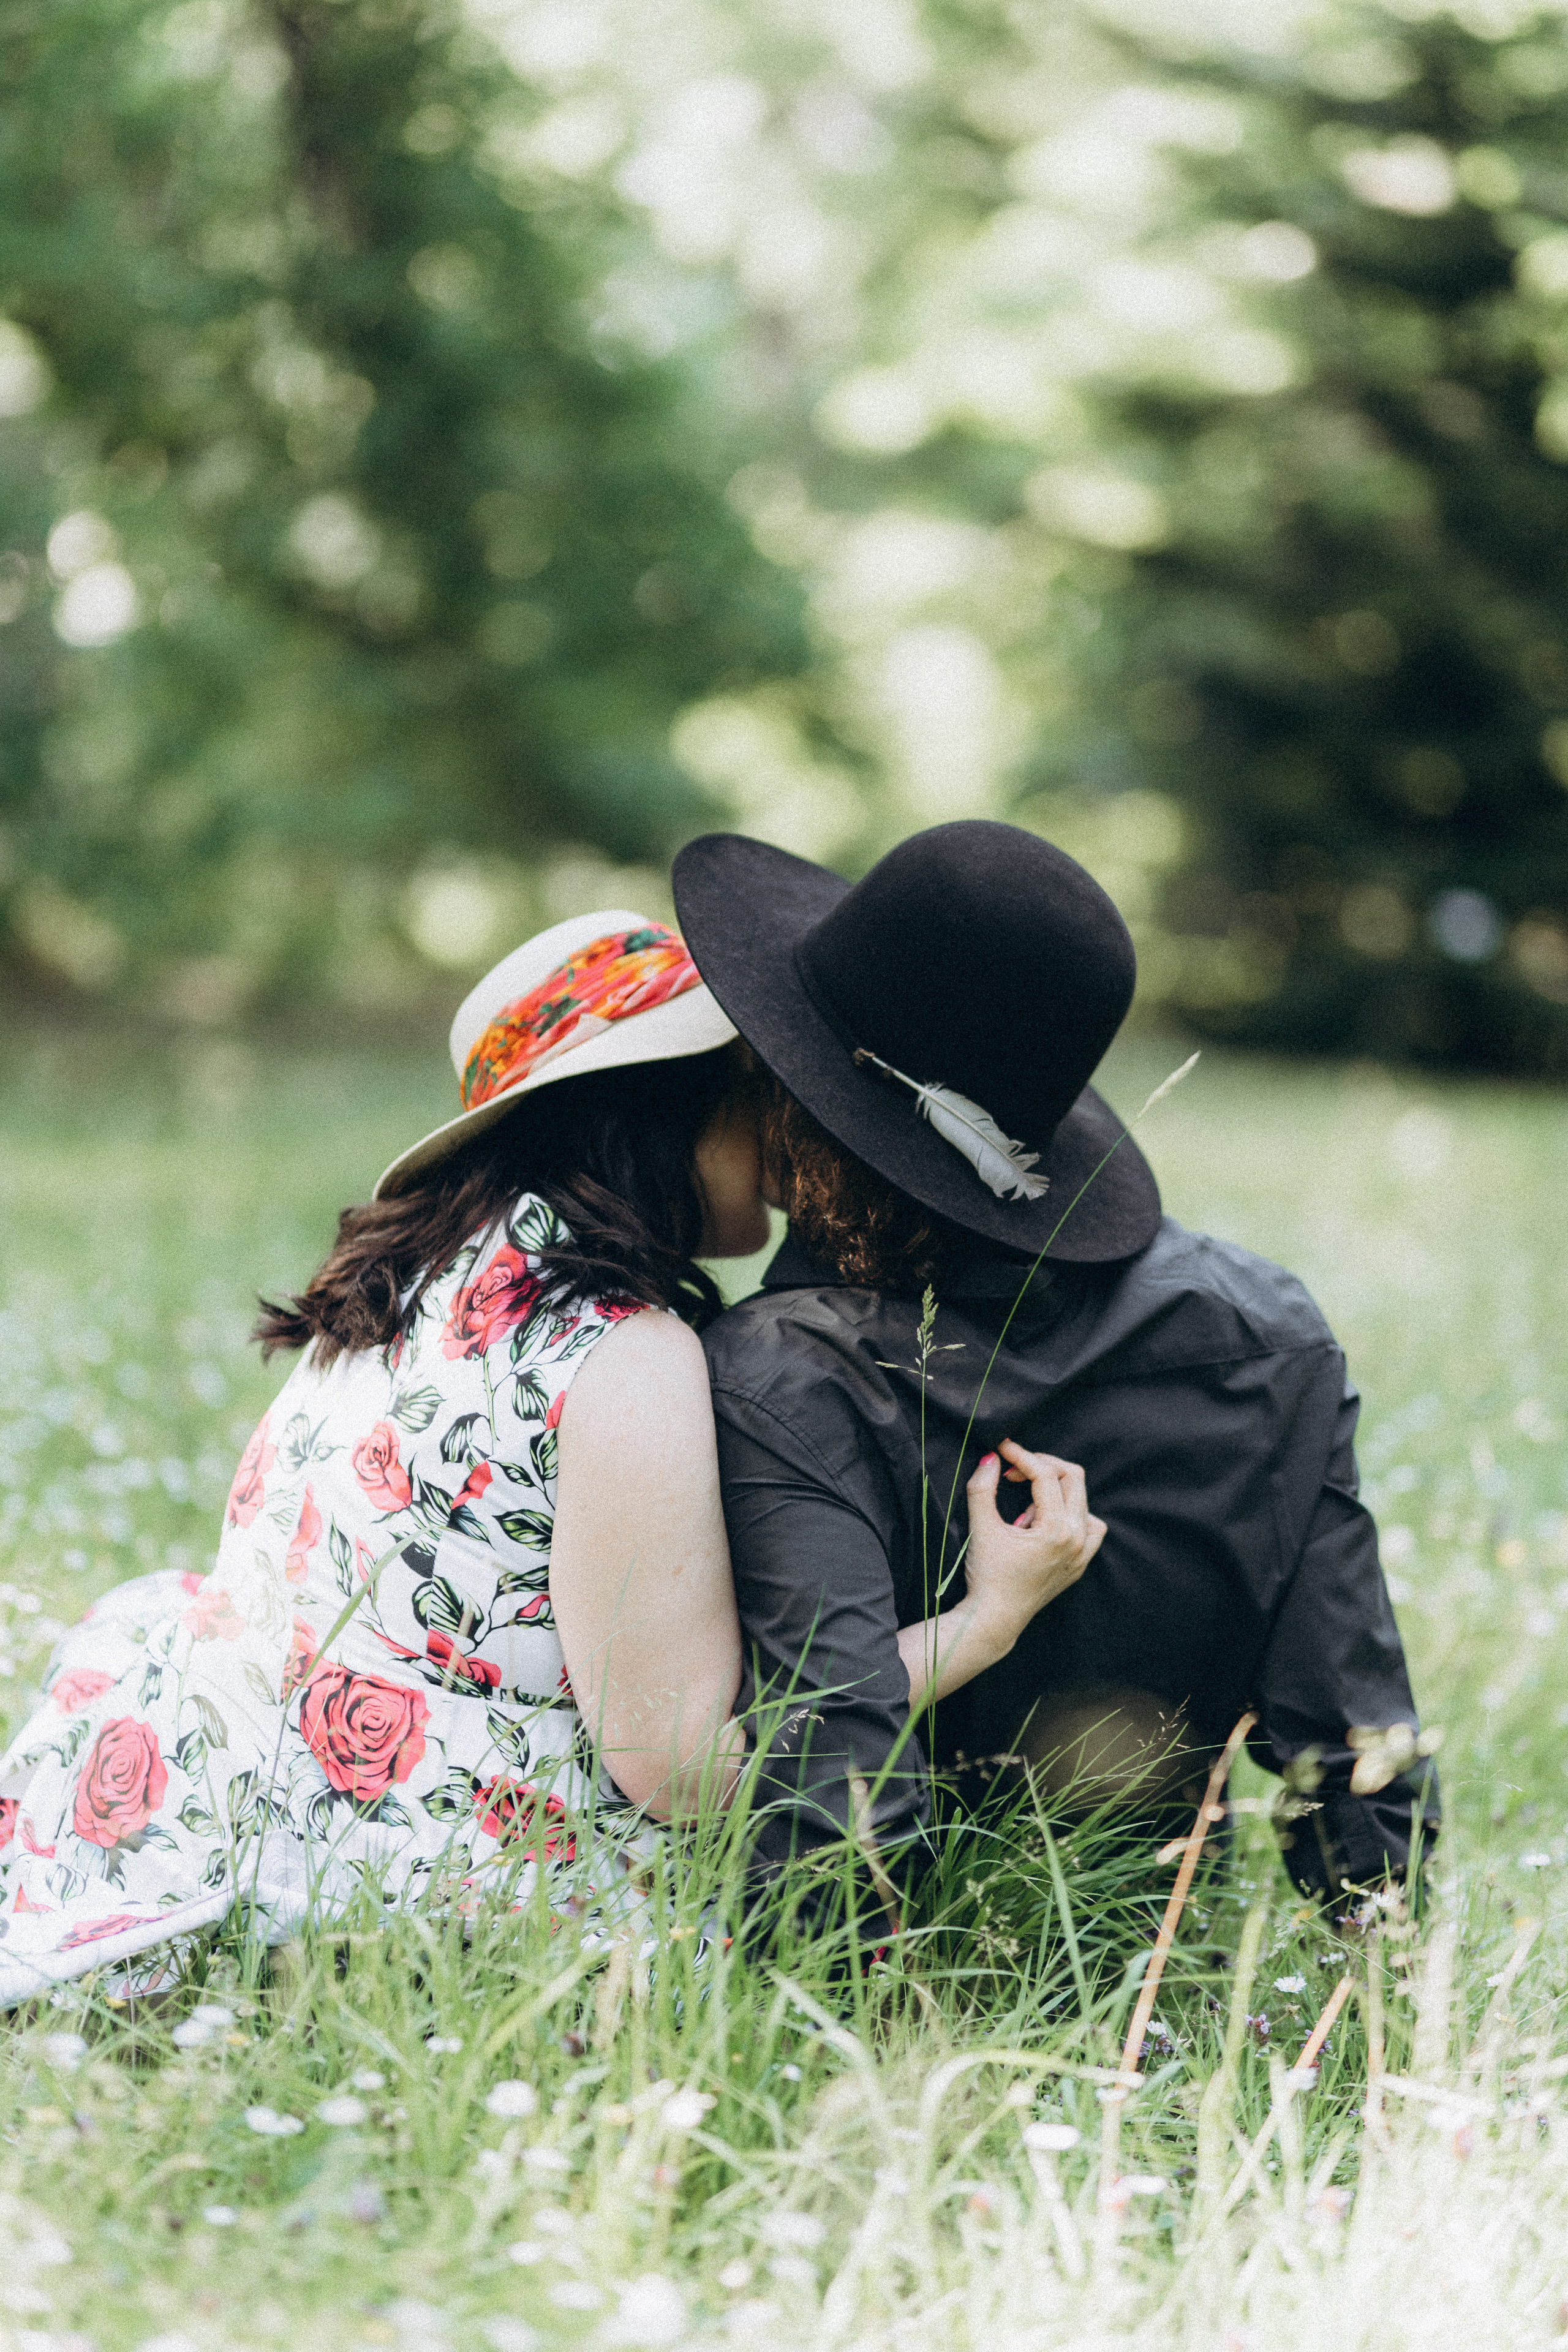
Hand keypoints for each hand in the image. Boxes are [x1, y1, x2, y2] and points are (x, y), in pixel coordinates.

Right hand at [962, 1440, 1104, 1656]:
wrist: (995, 1619)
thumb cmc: (987, 1576)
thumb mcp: (981, 1528)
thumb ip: (983, 1487)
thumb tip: (991, 1458)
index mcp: (1056, 1529)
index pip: (1045, 1474)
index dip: (1021, 1455)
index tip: (1002, 1448)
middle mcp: (1076, 1539)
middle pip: (1072, 1477)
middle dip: (1042, 1465)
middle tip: (1014, 1470)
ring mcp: (1082, 1553)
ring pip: (1083, 1500)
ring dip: (1057, 1490)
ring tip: (1027, 1507)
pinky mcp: (1079, 1564)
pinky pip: (1090, 1528)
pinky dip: (1073, 1516)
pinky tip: (1047, 1522)